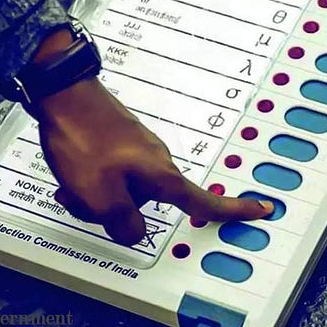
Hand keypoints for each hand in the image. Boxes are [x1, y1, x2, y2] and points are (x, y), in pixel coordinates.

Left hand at [23, 29, 273, 245]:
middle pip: (148, 204)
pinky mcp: (123, 142)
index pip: (206, 202)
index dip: (234, 210)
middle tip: (86, 200)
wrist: (64, 93)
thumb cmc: (84, 138)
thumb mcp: (99, 196)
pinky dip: (95, 179)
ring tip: (74, 182)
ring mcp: (140, 149)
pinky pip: (114, 173)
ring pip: (126, 190)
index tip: (261, 208)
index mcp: (162, 176)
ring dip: (99, 195)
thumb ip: (122, 224)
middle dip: (118, 212)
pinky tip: (74, 171)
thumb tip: (133, 232)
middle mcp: (158, 161)